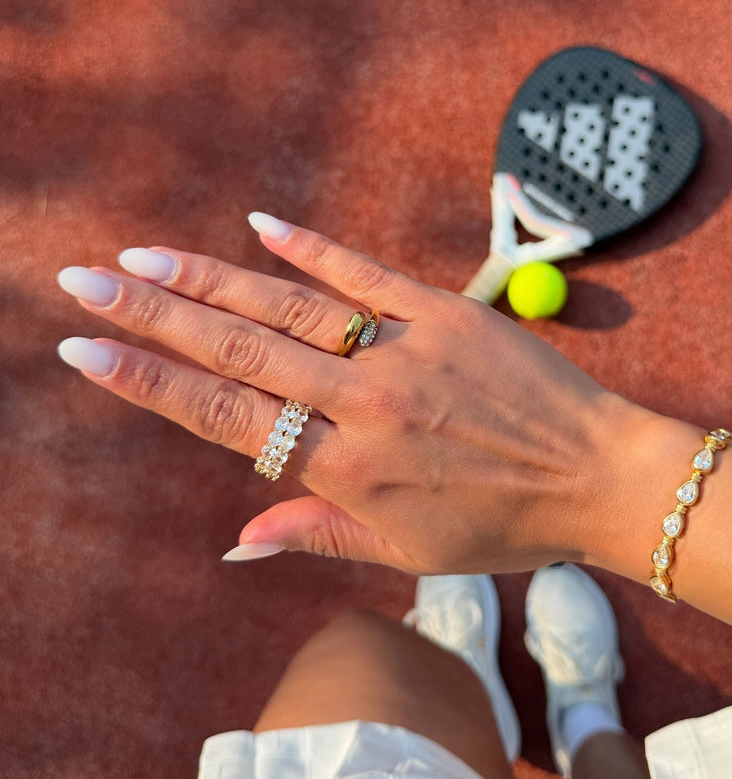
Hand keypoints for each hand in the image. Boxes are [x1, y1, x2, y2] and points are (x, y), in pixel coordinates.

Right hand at [57, 215, 639, 572]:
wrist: (599, 477)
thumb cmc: (505, 527)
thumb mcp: (409, 553)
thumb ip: (318, 533)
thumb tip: (236, 539)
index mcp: (352, 471)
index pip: (229, 421)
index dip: (152, 384)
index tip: (89, 351)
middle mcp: (368, 405)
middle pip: (242, 352)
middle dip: (155, 314)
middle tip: (86, 280)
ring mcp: (408, 352)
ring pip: (290, 308)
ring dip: (212, 279)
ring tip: (146, 256)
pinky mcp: (449, 314)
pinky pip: (368, 275)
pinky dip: (311, 250)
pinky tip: (258, 225)